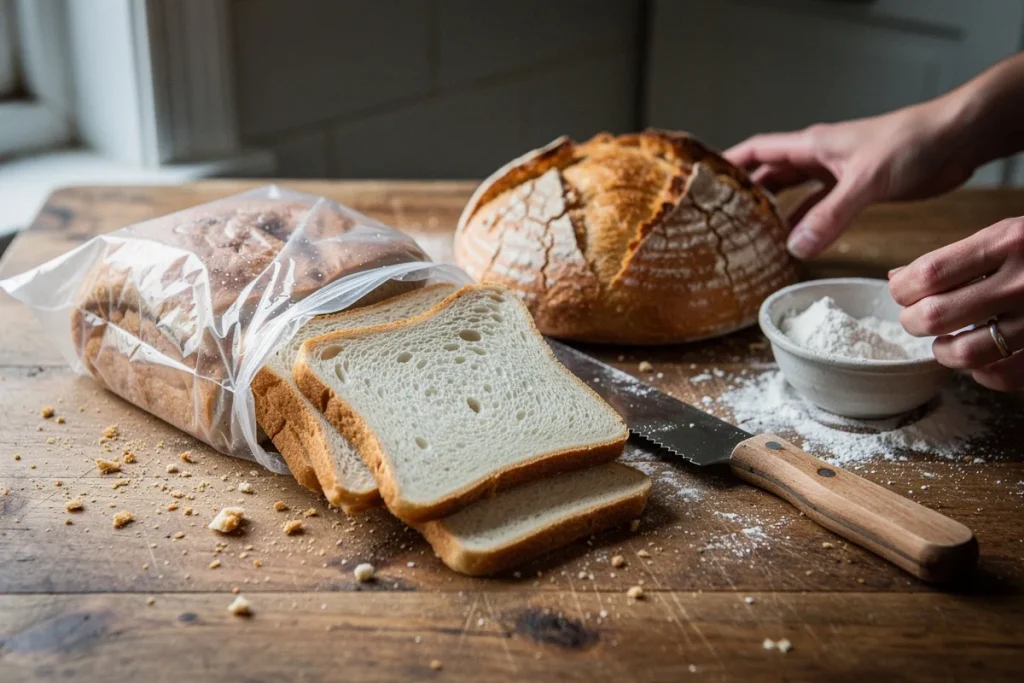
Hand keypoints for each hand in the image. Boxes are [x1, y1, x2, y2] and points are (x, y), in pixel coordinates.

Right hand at [724, 100, 973, 258]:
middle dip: (744, 196)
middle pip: (769, 176)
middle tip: (719, 221)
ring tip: (750, 239)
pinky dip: (806, 225)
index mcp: (810, 146)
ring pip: (794, 195)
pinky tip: (797, 244)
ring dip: (775, 214)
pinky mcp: (856, 190)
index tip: (700, 182)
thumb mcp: (865, 182)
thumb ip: (830, 216)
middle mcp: (818, 159)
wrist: (956, 139)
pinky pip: (820, 209)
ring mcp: (836, 174)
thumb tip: (795, 248)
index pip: (756, 152)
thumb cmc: (912, 143)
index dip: (727, 164)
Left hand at [889, 217, 1023, 391]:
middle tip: (917, 319)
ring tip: (945, 342)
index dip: (903, 289)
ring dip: (943, 351)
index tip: (902, 292)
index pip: (929, 274)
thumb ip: (957, 256)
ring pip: (964, 353)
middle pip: (936, 316)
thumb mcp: (1013, 234)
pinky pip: (1001, 376)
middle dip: (913, 321)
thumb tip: (898, 277)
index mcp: (1012, 241)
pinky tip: (983, 358)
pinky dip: (982, 372)